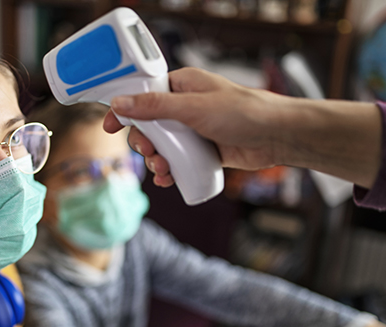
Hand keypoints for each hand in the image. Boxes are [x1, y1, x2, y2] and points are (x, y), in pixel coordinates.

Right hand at [103, 66, 380, 188]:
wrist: (277, 136)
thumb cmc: (241, 112)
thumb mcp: (192, 108)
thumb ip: (154, 107)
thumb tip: (119, 104)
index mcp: (182, 87)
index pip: (144, 97)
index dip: (125, 112)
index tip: (109, 127)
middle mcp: (186, 107)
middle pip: (150, 126)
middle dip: (144, 143)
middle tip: (148, 153)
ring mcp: (195, 130)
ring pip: (163, 147)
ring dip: (156, 161)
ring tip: (162, 171)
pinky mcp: (204, 151)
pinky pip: (179, 161)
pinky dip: (170, 171)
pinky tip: (168, 180)